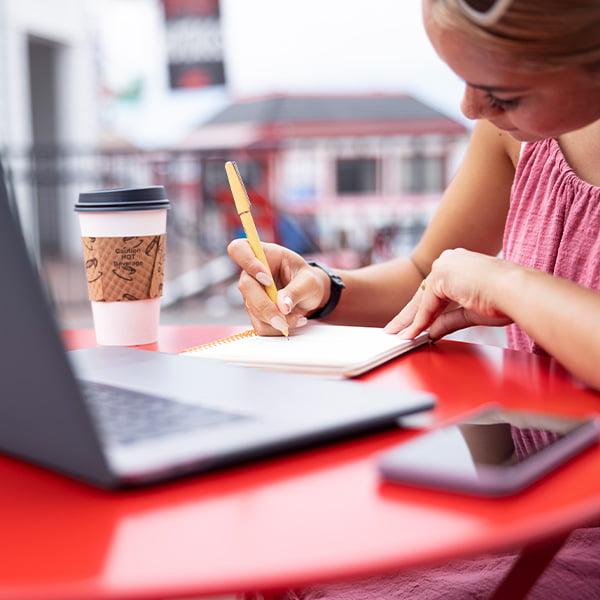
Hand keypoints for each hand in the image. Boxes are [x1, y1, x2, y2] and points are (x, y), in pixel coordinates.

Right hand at [227, 239, 328, 334]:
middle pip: (245, 286)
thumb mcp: (309, 282)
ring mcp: (251, 293)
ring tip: (299, 318)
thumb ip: (296, 291)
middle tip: (283, 318)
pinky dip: (276, 328)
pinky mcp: (255, 311)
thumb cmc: (309, 281)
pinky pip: (259, 324)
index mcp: (266, 255)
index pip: (240, 249)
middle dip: (265, 305)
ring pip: (252, 309)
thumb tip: (282, 306)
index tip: (267, 279)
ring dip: (275, 319)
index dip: (248, 263)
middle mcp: (253, 273)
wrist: (310, 296)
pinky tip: (292, 322)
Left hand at [384, 248, 513, 339]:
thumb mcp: (471, 312)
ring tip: (396, 336)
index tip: (412, 324)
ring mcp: (444, 266)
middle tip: (394, 331)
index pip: (434, 291)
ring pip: (421, 300)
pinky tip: (410, 335)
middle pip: (422, 295)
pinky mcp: (440, 277)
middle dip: (408, 316)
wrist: (518, 291)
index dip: (421, 310)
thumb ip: (448, 319)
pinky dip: (418, 323)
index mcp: (460, 264)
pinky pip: (426, 306)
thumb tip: (431, 332)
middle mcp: (449, 260)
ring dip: (408, 321)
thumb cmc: (507, 299)